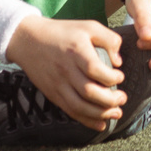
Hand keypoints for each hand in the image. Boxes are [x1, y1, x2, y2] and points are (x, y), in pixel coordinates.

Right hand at [6, 15, 127, 129]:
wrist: (28, 40)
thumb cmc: (62, 32)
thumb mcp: (88, 27)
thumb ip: (109, 39)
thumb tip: (118, 62)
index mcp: (76, 52)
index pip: (94, 69)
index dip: (111, 77)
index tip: (120, 76)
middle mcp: (66, 70)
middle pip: (88, 92)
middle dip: (110, 100)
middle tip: (122, 98)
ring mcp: (58, 84)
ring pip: (79, 106)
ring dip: (101, 114)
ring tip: (116, 112)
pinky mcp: (53, 94)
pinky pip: (70, 111)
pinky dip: (86, 120)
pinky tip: (101, 123)